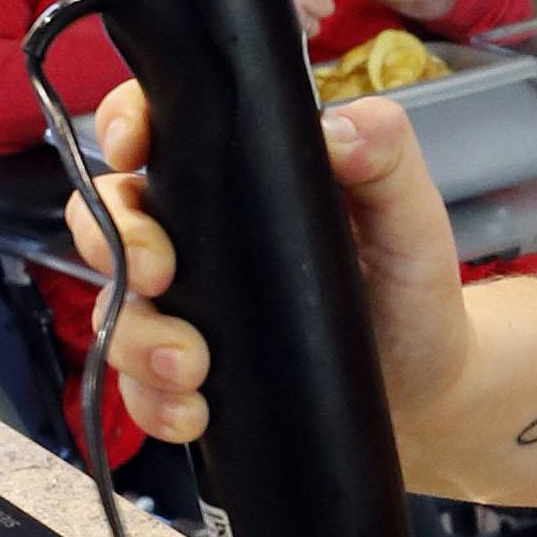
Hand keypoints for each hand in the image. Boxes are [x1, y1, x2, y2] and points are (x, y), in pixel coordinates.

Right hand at [67, 80, 475, 446]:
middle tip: (160, 274)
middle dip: (116, 243)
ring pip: (117, 311)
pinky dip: (154, 404)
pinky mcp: (188, 377)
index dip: (125, 122)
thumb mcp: (411, 215)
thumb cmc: (412, 286)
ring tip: (192, 366)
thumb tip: (337, 130)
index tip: (132, 148)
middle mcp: (199, 237)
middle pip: (109, 219)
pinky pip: (138, 389)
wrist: (428, 387)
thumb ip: (387, 158)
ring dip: (137, 339)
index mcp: (241, 177)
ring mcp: (188, 308)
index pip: (159, 127)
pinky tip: (194, 413)